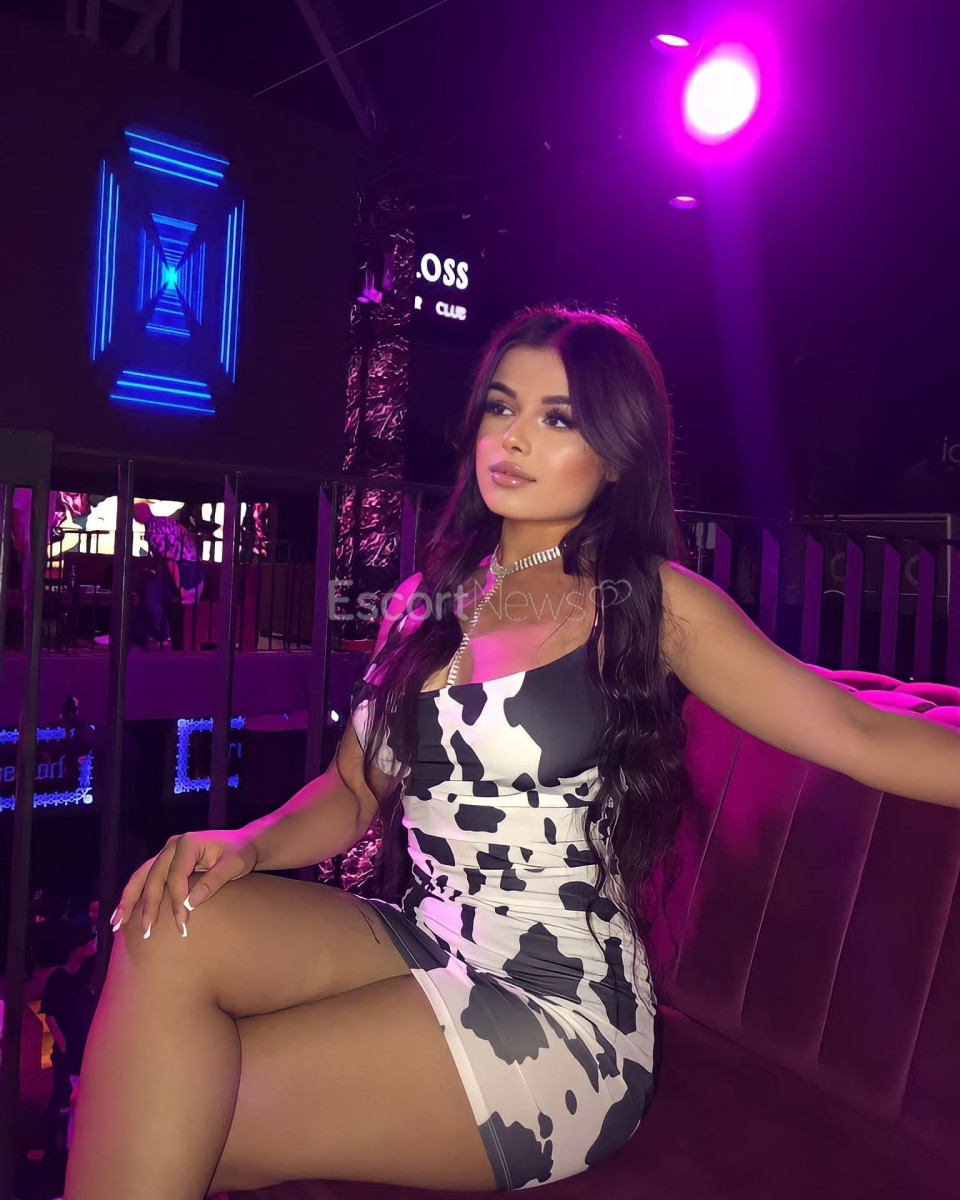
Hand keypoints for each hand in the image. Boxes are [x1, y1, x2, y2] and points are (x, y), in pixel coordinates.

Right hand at [109, 829, 258, 939]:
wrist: (243, 843)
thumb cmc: (241, 853)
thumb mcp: (234, 865)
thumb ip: (214, 881)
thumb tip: (190, 903)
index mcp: (188, 842)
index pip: (176, 876)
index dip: (176, 900)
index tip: (182, 922)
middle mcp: (173, 845)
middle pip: (153, 877)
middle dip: (148, 906)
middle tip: (146, 932)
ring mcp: (166, 852)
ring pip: (141, 876)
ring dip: (128, 900)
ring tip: (116, 924)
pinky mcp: (165, 860)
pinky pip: (144, 878)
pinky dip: (133, 895)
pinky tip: (122, 913)